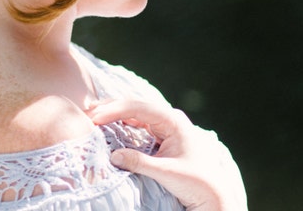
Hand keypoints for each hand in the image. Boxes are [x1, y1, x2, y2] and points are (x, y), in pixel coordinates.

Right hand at [86, 99, 246, 210]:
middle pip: (135, 106)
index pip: (138, 108)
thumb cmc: (196, 182)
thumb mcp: (166, 172)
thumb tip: (113, 155)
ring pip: (135, 113)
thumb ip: (139, 162)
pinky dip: (122, 123)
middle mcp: (168, 119)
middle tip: (88, 112)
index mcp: (172, 121)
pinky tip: (108, 124)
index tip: (94, 116)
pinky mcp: (161, 136)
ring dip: (115, 113)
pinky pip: (138, 124)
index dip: (115, 110)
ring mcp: (165, 126)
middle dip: (111, 107)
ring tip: (93, 114)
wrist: (214, 196)